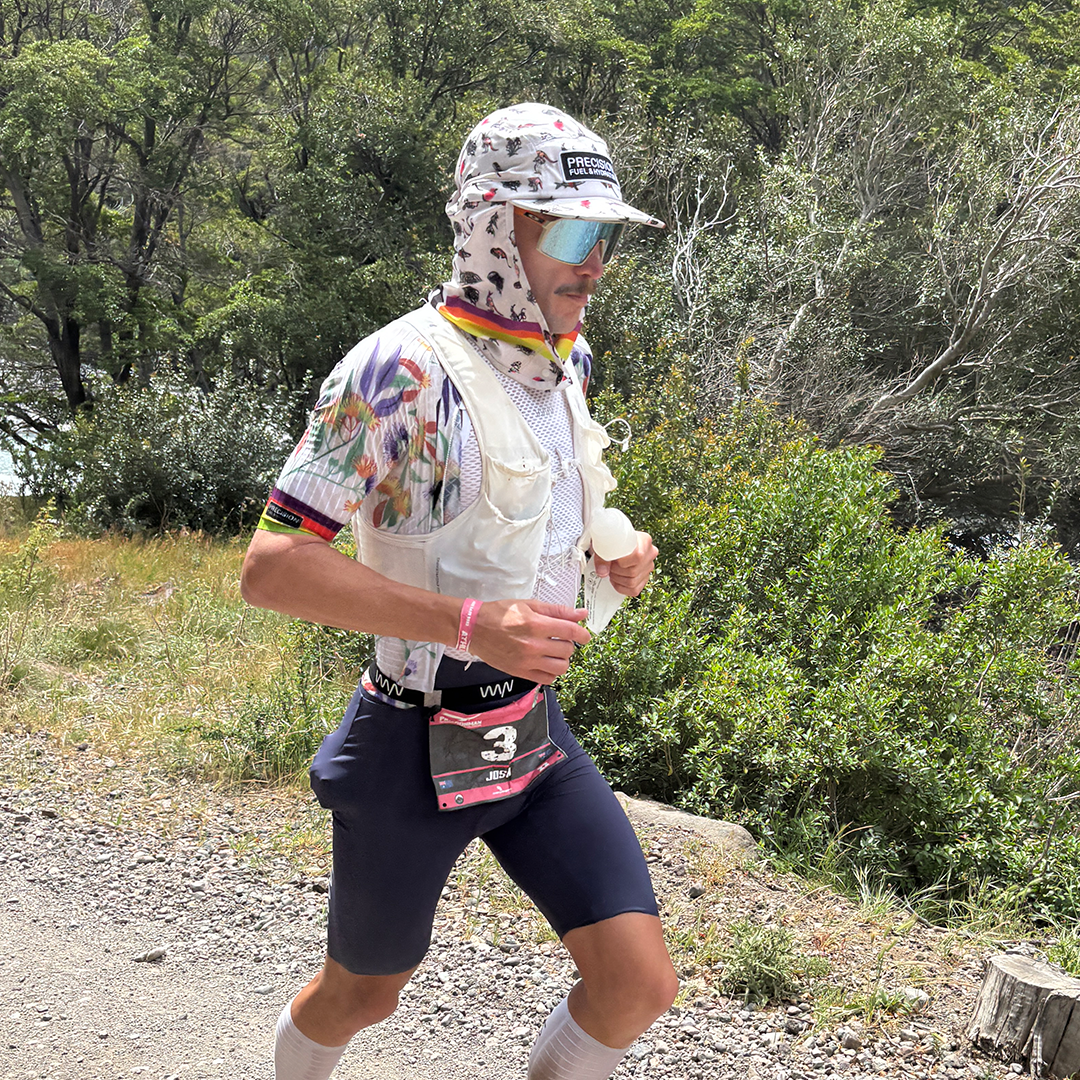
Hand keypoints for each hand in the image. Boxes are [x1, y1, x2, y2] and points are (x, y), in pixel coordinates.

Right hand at [468, 599, 590, 683]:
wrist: (474, 628)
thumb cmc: (499, 614)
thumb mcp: (529, 605)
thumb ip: (557, 610)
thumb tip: (580, 613)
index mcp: (536, 624)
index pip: (571, 631)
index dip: (583, 633)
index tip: (584, 635)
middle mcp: (533, 645)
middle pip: (567, 650)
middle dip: (568, 643)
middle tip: (560, 638)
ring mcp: (527, 661)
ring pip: (560, 668)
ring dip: (562, 659)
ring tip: (554, 652)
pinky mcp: (520, 672)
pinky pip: (546, 679)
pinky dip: (551, 672)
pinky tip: (545, 662)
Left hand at [592, 530, 657, 596]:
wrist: (612, 540)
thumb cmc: (610, 540)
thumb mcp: (603, 544)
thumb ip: (602, 558)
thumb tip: (602, 572)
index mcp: (644, 541)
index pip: (636, 557)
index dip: (620, 561)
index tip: (611, 559)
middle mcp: (650, 554)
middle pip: (633, 572)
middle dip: (615, 571)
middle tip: (608, 565)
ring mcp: (648, 567)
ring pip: (632, 582)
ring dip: (617, 579)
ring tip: (611, 570)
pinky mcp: (644, 578)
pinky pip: (633, 590)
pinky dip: (621, 587)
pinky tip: (615, 579)